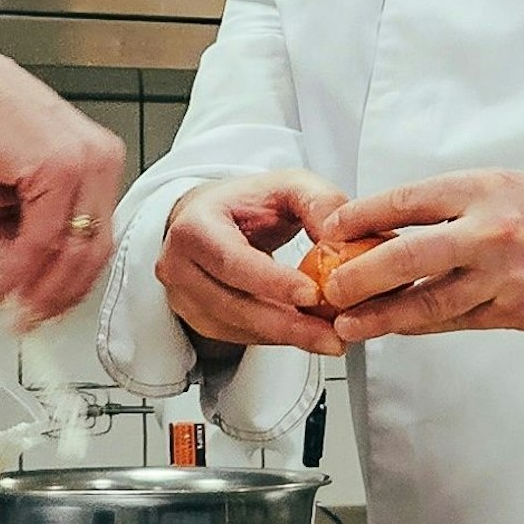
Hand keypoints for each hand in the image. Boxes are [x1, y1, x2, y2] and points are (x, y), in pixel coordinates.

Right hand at [0, 39, 125, 327]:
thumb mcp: (3, 197)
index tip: (45, 310)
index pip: (97, 239)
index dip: (71, 285)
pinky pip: (44, 238)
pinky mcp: (60, 167)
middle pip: (94, 252)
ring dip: (40, 292)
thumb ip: (18, 239)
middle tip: (27, 323)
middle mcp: (102, 158)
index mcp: (97, 160)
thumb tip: (19, 284)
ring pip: (73, 251)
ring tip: (12, 314)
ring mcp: (86, 161)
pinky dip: (20, 271)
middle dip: (58, 297)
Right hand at [156, 170, 349, 356]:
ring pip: (237, 327)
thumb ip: (320, 204)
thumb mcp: (289, 186)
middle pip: (234, 304)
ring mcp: (184, 297)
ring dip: (286, 336)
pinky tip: (304, 333)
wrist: (213, 217)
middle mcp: (180, 265)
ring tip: (330, 336)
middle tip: (333, 335)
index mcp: (194, 226)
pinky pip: (239, 337)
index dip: (272, 282)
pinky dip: (275, 338)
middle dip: (288, 324)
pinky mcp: (198, 319)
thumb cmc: (248, 203)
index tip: (313, 295)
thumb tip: (343, 239)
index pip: (232, 260)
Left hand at [316, 169, 523, 340]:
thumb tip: (395, 227)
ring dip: (382, 316)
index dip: (360, 216)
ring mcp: (507, 276)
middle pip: (405, 255)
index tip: (329, 229)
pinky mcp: (521, 313)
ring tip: (348, 324)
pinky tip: (400, 328)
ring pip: (429, 301)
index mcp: (484, 188)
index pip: (405, 201)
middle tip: (326, 288)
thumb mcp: (511, 186)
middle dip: (358, 275)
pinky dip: (425, 326)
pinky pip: (460, 322)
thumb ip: (458, 207)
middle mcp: (492, 230)